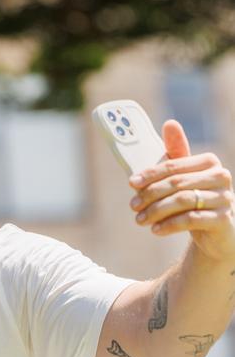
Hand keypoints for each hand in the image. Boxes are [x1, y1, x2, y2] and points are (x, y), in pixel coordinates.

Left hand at [129, 120, 234, 262]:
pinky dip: (169, 225)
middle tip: (133, 205)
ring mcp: (225, 198)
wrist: (214, 232)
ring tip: (140, 220)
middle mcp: (221, 177)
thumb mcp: (182, 178)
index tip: (132, 183)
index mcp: (209, 162)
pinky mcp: (224, 219)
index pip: (174, 165)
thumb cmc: (194, 200)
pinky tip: (156, 230)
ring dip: (156, 211)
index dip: (150, 174)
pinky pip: (191, 219)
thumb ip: (174, 155)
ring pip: (183, 200)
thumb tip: (170, 123)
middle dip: (150, 194)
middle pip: (176, 182)